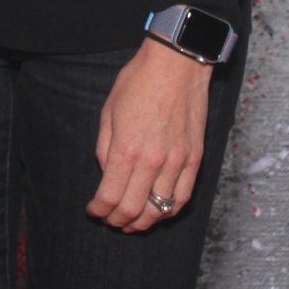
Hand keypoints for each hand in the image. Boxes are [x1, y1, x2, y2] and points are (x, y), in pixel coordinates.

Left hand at [87, 38, 211, 231]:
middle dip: (117, 221)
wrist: (176, 65)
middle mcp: (152, 161)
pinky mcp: (194, 159)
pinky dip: (169, 211)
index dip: (99, 209)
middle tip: (110, 221)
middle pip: (134, 209)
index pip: (110, 196)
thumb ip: (105, 148)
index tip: (93, 210)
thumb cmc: (138, 82)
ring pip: (160, 209)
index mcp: (126, 149)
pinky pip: (183, 197)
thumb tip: (108, 174)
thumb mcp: (108, 111)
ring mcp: (177, 162)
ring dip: (143, 222)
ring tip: (132, 223)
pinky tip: (158, 213)